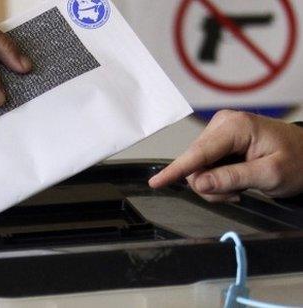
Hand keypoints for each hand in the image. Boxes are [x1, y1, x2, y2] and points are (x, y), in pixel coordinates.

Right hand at [149, 110, 302, 200]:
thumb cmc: (299, 160)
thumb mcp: (270, 175)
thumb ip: (232, 178)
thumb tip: (200, 182)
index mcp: (236, 127)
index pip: (198, 153)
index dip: (176, 170)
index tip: (156, 182)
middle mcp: (223, 124)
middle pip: (195, 163)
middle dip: (210, 185)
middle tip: (235, 194)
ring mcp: (220, 131)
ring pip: (198, 167)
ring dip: (214, 184)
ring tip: (238, 188)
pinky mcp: (219, 140)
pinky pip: (204, 165)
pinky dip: (216, 179)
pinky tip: (234, 181)